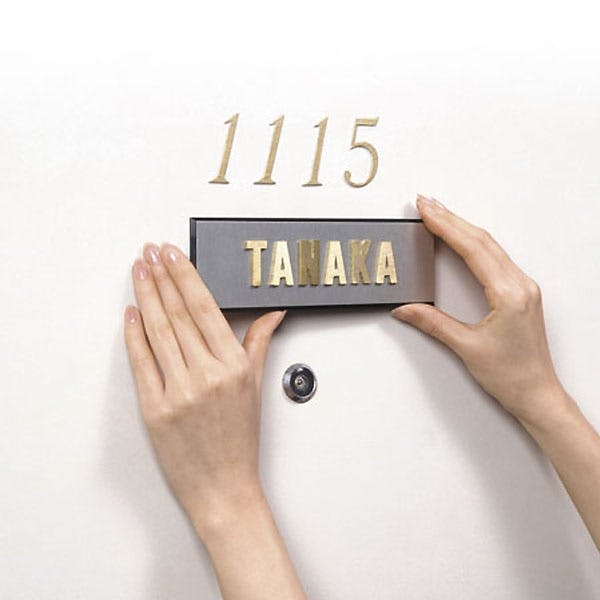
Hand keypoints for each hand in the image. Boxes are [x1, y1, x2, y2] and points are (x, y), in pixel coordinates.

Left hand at [123, 242, 285, 532]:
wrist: (224, 487)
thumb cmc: (240, 440)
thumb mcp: (255, 387)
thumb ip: (259, 343)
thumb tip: (273, 314)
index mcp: (234, 365)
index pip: (205, 308)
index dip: (186, 276)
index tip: (173, 253)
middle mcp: (207, 374)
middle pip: (178, 314)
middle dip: (162, 277)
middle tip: (150, 252)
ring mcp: (179, 392)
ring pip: (158, 332)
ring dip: (146, 297)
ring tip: (139, 271)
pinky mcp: (155, 409)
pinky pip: (141, 364)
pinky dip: (133, 336)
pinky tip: (130, 314)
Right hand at [391, 195, 569, 426]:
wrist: (537, 394)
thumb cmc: (512, 375)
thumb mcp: (466, 347)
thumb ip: (432, 323)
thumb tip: (405, 309)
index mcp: (509, 293)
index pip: (472, 249)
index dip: (446, 227)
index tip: (426, 211)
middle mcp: (520, 285)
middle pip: (482, 240)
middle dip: (451, 218)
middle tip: (426, 203)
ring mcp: (522, 287)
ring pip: (490, 246)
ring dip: (463, 227)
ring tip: (439, 214)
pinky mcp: (520, 293)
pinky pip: (495, 257)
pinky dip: (474, 243)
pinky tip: (462, 238)